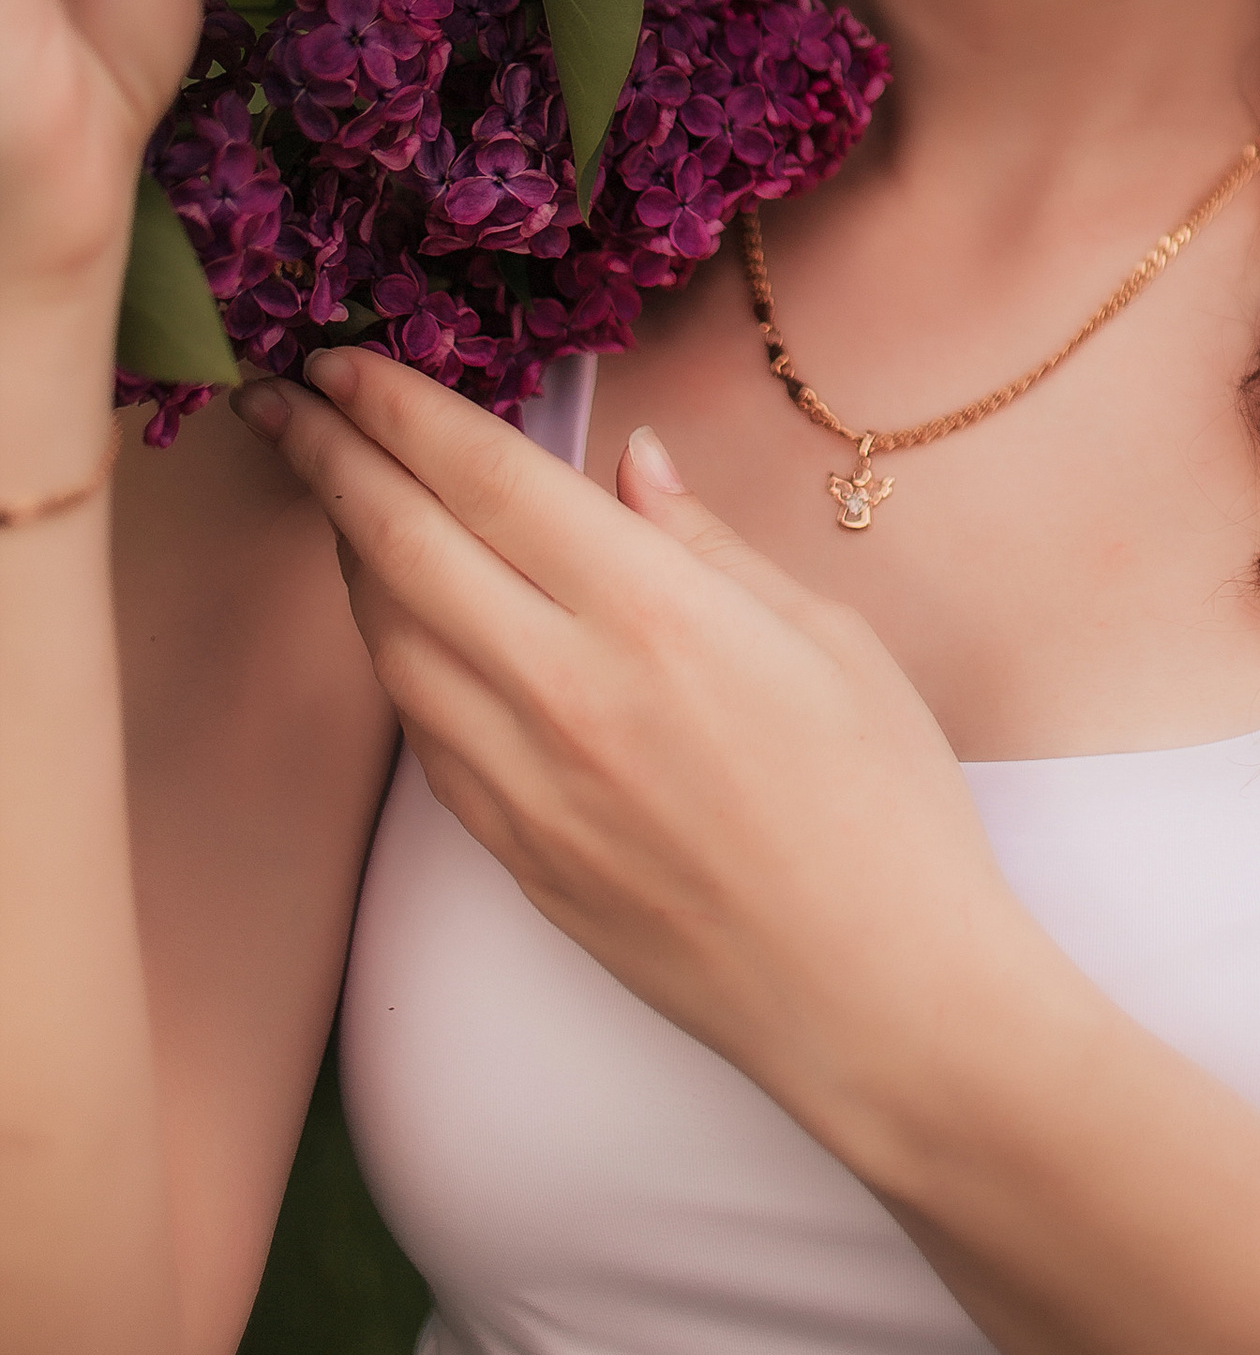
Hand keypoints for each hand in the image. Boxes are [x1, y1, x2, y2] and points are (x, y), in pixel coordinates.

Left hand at [238, 351, 1029, 1159]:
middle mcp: (563, 690)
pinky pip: (422, 731)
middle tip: (281, 402)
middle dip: (329, 460)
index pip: (483, 479)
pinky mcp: (514, 855)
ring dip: (349, 557)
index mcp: (651, 612)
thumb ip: (707, 541)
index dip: (398, 410)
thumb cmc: (883, 805)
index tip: (343, 360)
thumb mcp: (826, 635)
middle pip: (401, 549)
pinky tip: (401, 622)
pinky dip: (394, 654)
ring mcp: (524, 782)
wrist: (872, 994)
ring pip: (391, 643)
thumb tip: (629, 462)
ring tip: (338, 496)